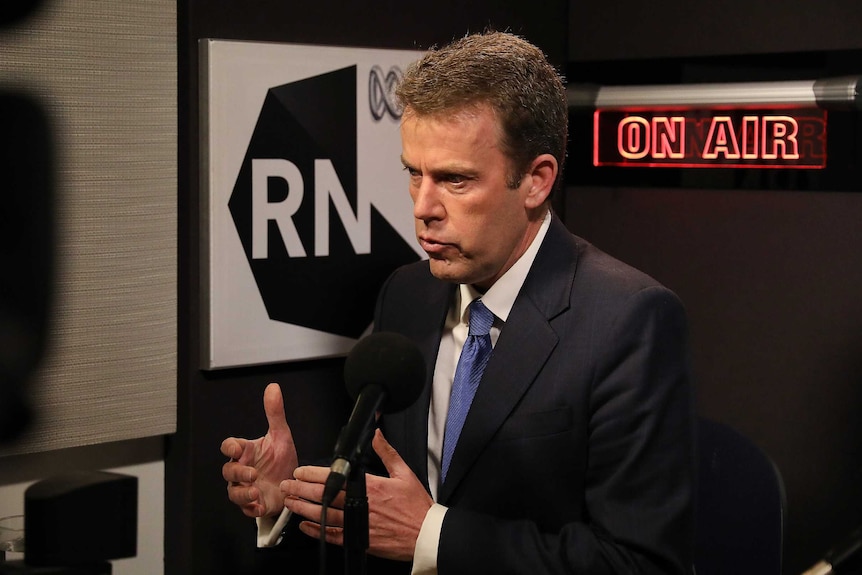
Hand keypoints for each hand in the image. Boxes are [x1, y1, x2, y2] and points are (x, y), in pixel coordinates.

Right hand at [221, 383, 298, 518]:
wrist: (292, 483)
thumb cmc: (281, 459)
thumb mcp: (281, 435)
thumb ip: (275, 413)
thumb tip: (273, 387)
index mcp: (246, 452)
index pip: (229, 447)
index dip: (230, 447)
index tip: (237, 448)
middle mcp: (242, 470)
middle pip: (228, 471)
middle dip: (237, 473)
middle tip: (253, 474)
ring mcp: (246, 488)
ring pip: (233, 492)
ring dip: (242, 493)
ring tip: (255, 491)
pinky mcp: (254, 504)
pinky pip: (246, 509)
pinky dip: (251, 508)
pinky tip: (260, 504)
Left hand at [281, 428, 432, 561]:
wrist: (425, 534)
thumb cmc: (416, 506)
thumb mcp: (405, 473)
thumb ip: (387, 453)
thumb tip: (377, 435)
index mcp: (370, 486)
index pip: (335, 478)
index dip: (313, 474)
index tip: (300, 471)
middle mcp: (360, 505)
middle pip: (324, 496)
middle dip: (302, 490)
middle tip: (286, 486)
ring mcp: (358, 524)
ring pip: (324, 516)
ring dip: (304, 509)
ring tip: (290, 503)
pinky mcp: (359, 540)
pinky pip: (333, 536)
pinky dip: (317, 531)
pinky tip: (306, 526)